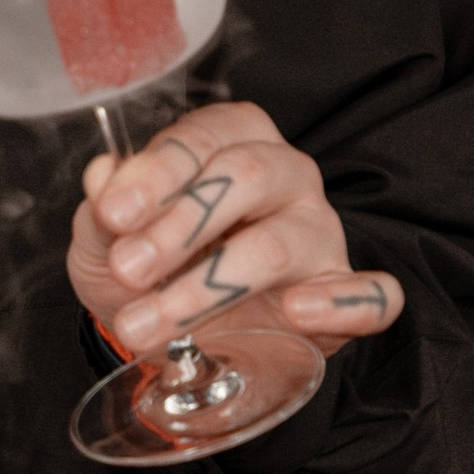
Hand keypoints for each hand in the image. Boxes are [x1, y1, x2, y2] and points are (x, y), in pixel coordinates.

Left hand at [65, 100, 402, 359]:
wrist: (174, 337)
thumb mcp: (105, 240)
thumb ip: (102, 212)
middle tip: (127, 270)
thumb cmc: (147, 269)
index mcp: (231, 138)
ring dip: (210, 285)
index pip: (202, 137)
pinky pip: (370, 295)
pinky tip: (298, 311)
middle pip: (244, 176)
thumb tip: (104, 180)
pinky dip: (341, 304)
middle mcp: (285, 174)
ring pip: (278, 244)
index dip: (155, 173)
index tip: (112, 216)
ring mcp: (320, 232)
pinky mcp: (344, 293)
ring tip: (151, 322)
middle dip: (179, 224)